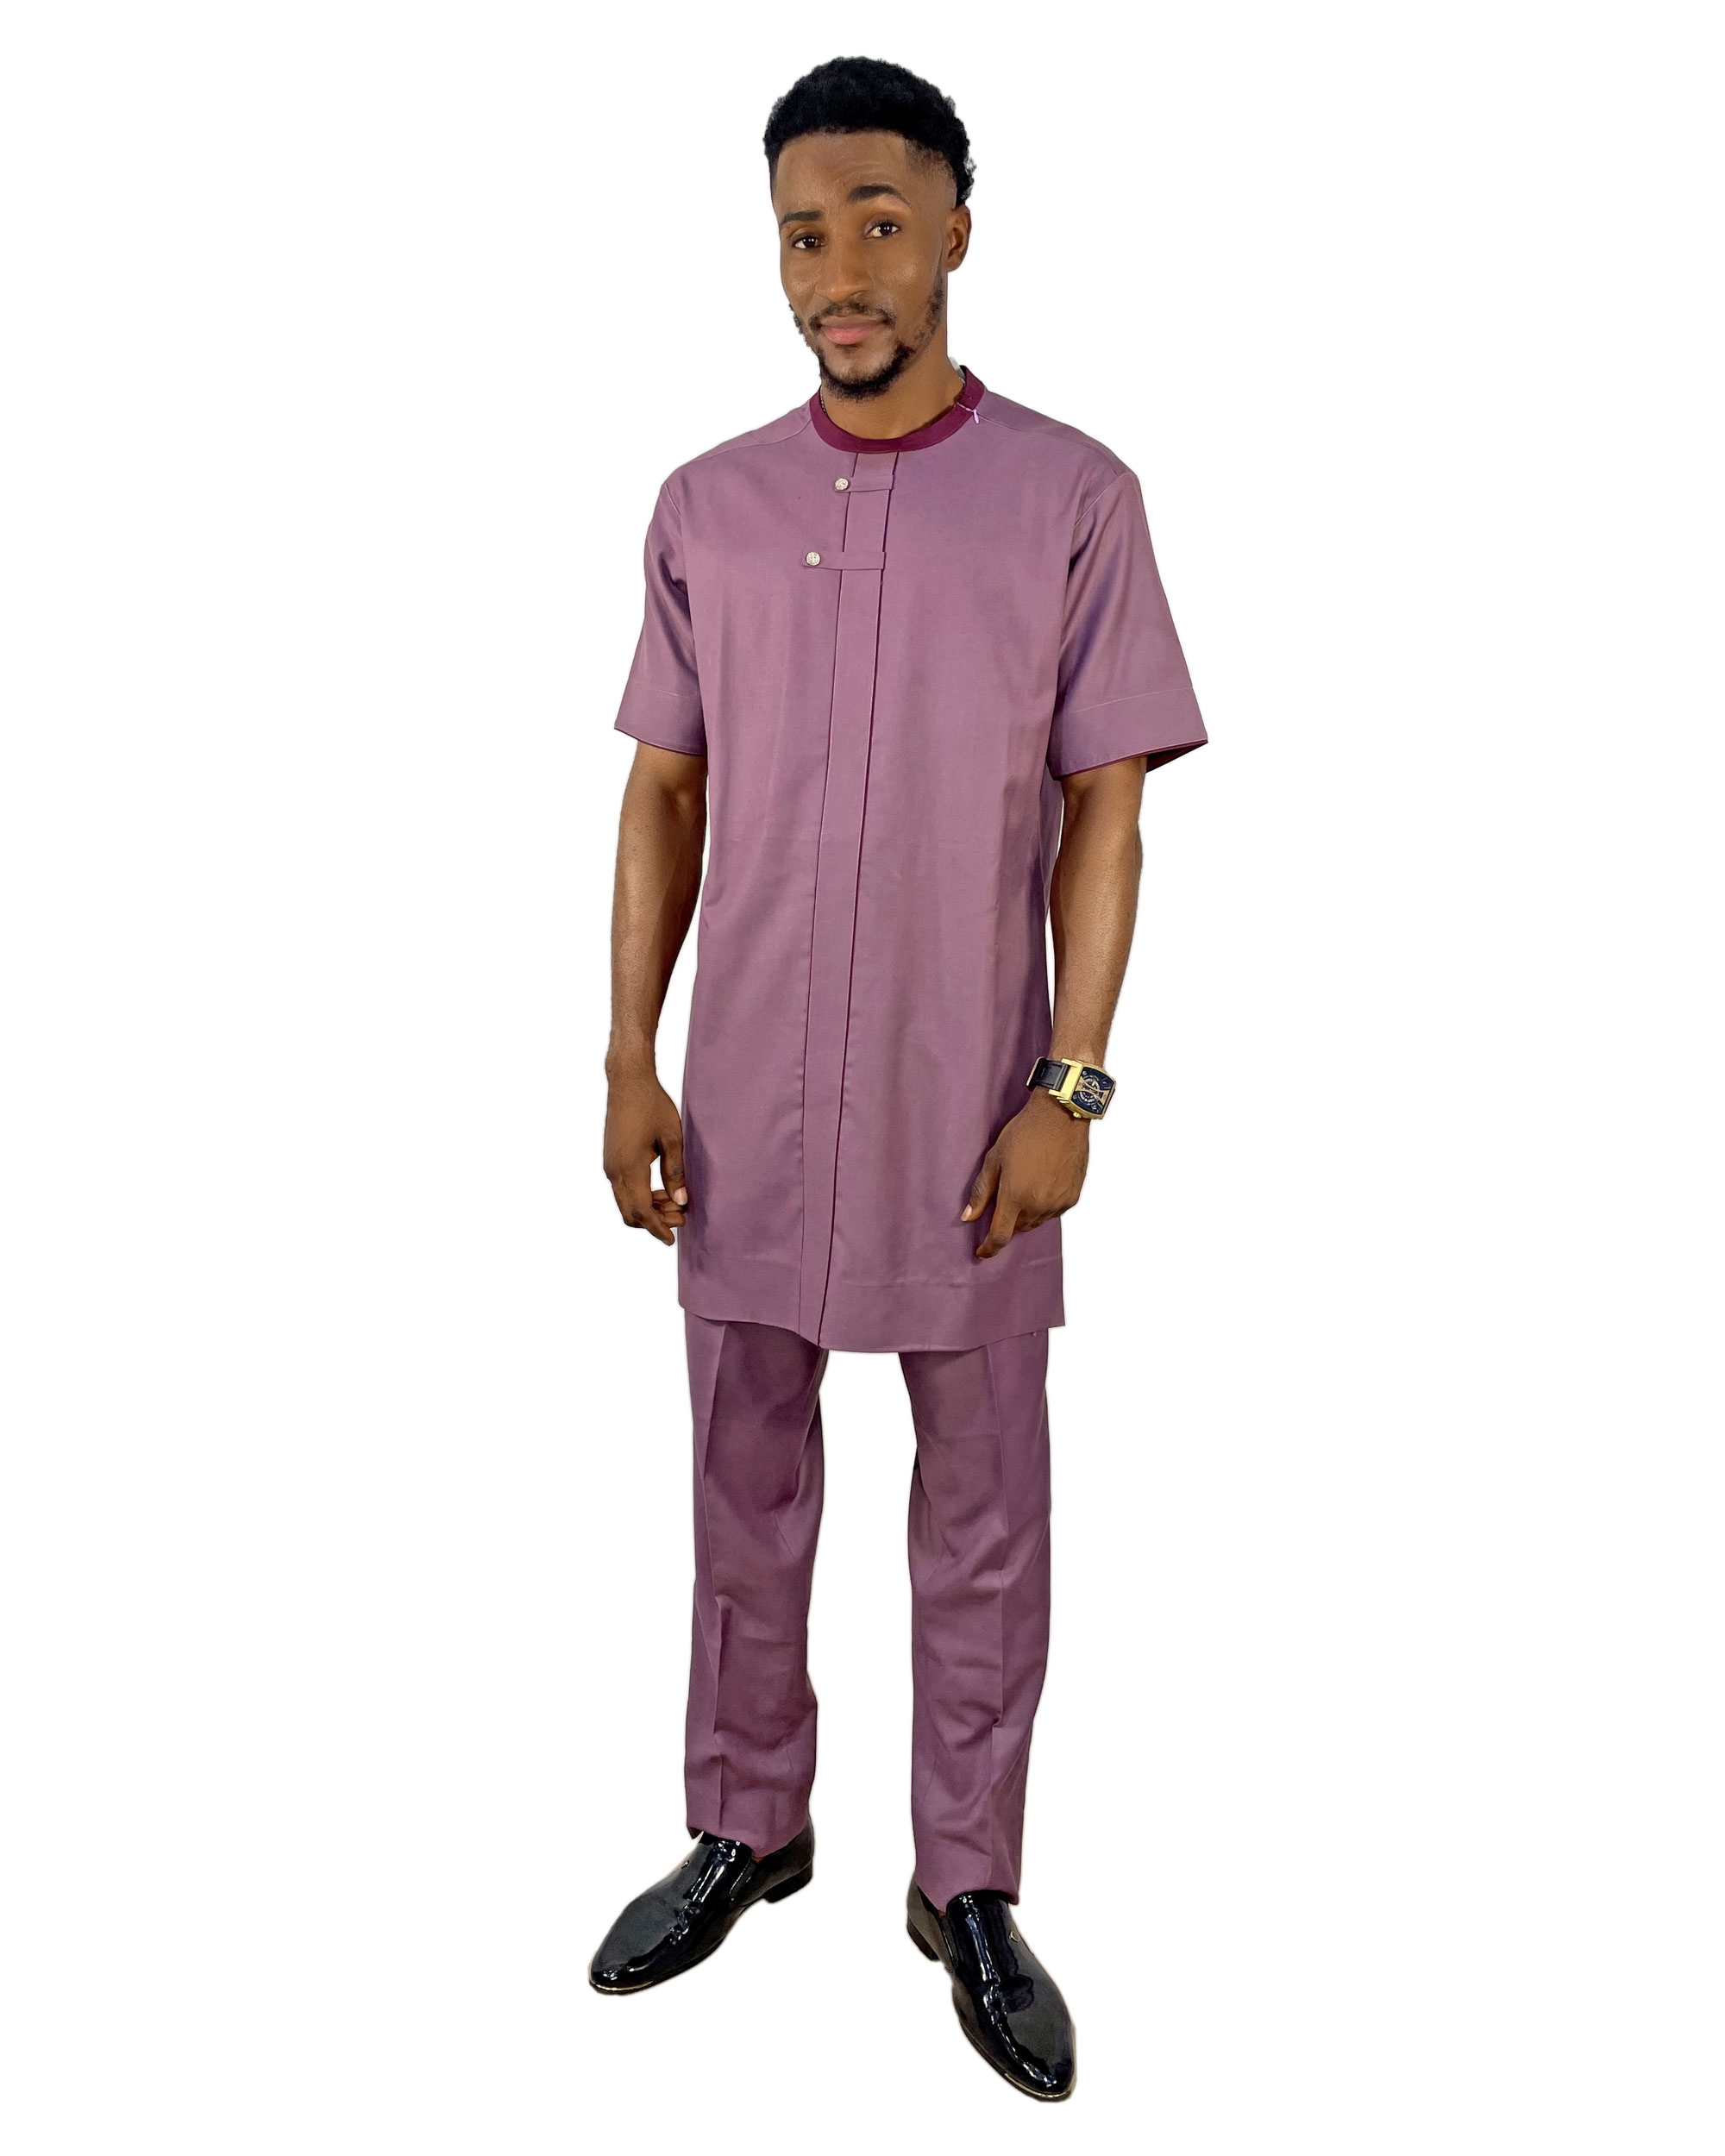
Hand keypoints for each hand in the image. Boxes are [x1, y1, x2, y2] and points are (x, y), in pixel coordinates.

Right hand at [604, 1070, 687, 1245]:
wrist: (627, 1082)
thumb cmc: (653, 1105)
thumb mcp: (673, 1138)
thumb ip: (676, 1172)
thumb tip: (681, 1202)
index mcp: (630, 1168)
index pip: (642, 1211)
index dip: (657, 1228)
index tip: (671, 1240)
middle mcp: (614, 1171)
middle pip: (630, 1213)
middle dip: (654, 1222)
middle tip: (680, 1219)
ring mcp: (609, 1165)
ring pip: (625, 1202)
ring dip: (648, 1209)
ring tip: (675, 1203)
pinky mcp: (610, 1159)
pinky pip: (623, 1189)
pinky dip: (640, 1196)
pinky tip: (660, 1190)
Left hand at [961, 1090, 1089, 1259]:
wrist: (1061, 1116)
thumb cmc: (1025, 1132)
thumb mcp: (994, 1158)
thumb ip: (981, 1191)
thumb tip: (968, 1216)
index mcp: (1016, 1197)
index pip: (1000, 1236)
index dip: (989, 1249)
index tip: (982, 1252)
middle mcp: (1038, 1205)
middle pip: (1018, 1228)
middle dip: (1008, 1222)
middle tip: (1004, 1201)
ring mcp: (1058, 1203)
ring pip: (1037, 1222)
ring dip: (1026, 1214)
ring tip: (1024, 1187)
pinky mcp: (1072, 1197)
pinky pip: (1053, 1212)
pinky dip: (1044, 1207)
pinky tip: (1041, 1185)